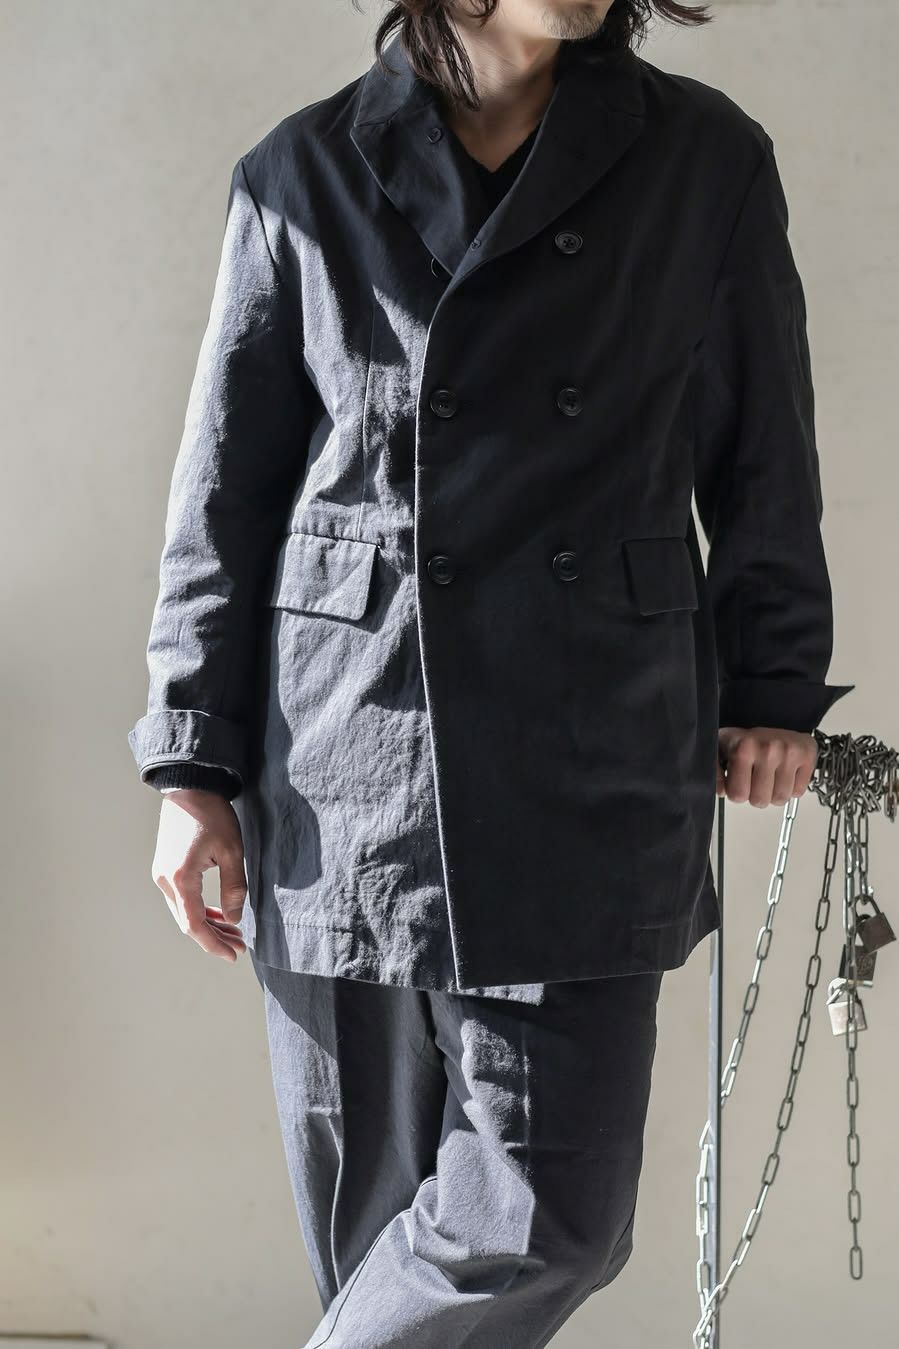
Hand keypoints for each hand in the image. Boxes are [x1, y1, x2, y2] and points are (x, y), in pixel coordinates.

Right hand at [150, 789, 247, 961]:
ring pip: (184, 912)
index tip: (233, 955)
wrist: (190, 788)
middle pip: (187, 922)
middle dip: (214, 937)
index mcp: (181, 879)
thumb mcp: (232, 851)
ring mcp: (162, 875)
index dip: (214, 944)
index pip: (195, 925)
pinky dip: (199, 909)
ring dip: (208, 924)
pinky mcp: (166, 868)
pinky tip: (218, 914)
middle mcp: (165, 881)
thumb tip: (234, 919)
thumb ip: (234, 888)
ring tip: (233, 932)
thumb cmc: (212, 816)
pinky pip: (181, 899)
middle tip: (239, 946)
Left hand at [716, 726, 817, 806]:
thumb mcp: (719, 750)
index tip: (739, 781)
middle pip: (761, 801)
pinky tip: (784, 773)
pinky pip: (798, 791)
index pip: (738, 795)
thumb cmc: (746, 740)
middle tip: (755, 779)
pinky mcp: (808, 755)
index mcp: (744, 748)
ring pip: (781, 798)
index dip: (737, 791)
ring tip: (769, 776)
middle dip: (756, 795)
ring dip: (774, 793)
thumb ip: (714, 772)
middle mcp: (769, 749)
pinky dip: (791, 787)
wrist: (772, 719)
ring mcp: (791, 752)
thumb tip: (720, 791)